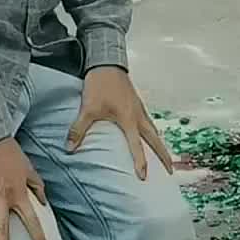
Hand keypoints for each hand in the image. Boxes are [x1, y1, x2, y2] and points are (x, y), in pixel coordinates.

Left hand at [67, 66, 172, 181]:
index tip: (144, 177)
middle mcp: (138, 115)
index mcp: (129, 119)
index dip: (140, 162)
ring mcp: (140, 108)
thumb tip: (69, 149)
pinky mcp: (137, 103)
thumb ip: (79, 129)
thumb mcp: (87, 108)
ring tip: (165, 157)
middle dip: (164, 155)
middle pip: (155, 139)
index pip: (136, 145)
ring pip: (154, 130)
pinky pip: (149, 122)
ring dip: (160, 144)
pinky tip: (150, 135)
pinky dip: (153, 132)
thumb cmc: (100, 85)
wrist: (106, 63)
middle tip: (171, 170)